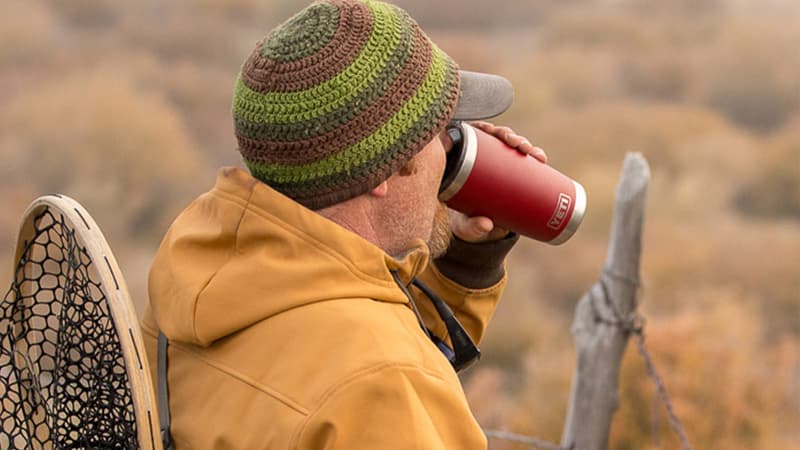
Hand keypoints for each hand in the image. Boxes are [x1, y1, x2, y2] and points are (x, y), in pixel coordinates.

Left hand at [447, 122, 542, 242]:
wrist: (479, 235)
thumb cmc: (465, 225)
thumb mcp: (466, 227)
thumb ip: (472, 227)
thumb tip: (486, 225)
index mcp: (461, 164)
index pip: (468, 138)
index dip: (479, 128)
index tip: (489, 130)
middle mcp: (479, 162)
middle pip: (492, 138)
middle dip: (507, 135)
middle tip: (517, 145)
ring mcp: (496, 167)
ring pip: (509, 146)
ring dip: (522, 143)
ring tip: (531, 152)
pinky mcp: (511, 175)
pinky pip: (523, 162)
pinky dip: (533, 157)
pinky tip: (540, 157)